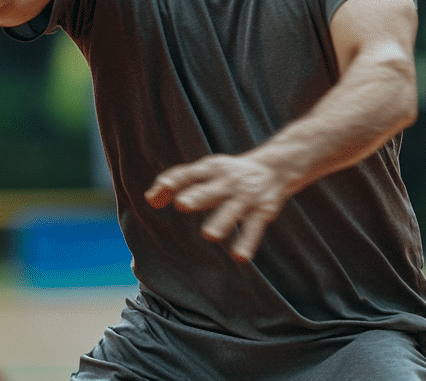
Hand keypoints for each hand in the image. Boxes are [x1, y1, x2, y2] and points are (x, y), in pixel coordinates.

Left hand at [145, 153, 290, 261]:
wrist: (275, 167)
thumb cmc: (228, 173)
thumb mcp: (205, 171)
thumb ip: (177, 182)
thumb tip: (150, 200)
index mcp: (210, 169)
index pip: (188, 174)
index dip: (174, 182)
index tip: (159, 193)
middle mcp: (227, 181)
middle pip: (210, 190)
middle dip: (198, 197)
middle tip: (182, 204)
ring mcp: (245, 197)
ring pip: (232, 211)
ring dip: (222, 221)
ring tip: (209, 235)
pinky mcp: (262, 212)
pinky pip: (253, 228)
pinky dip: (247, 242)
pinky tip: (239, 257)